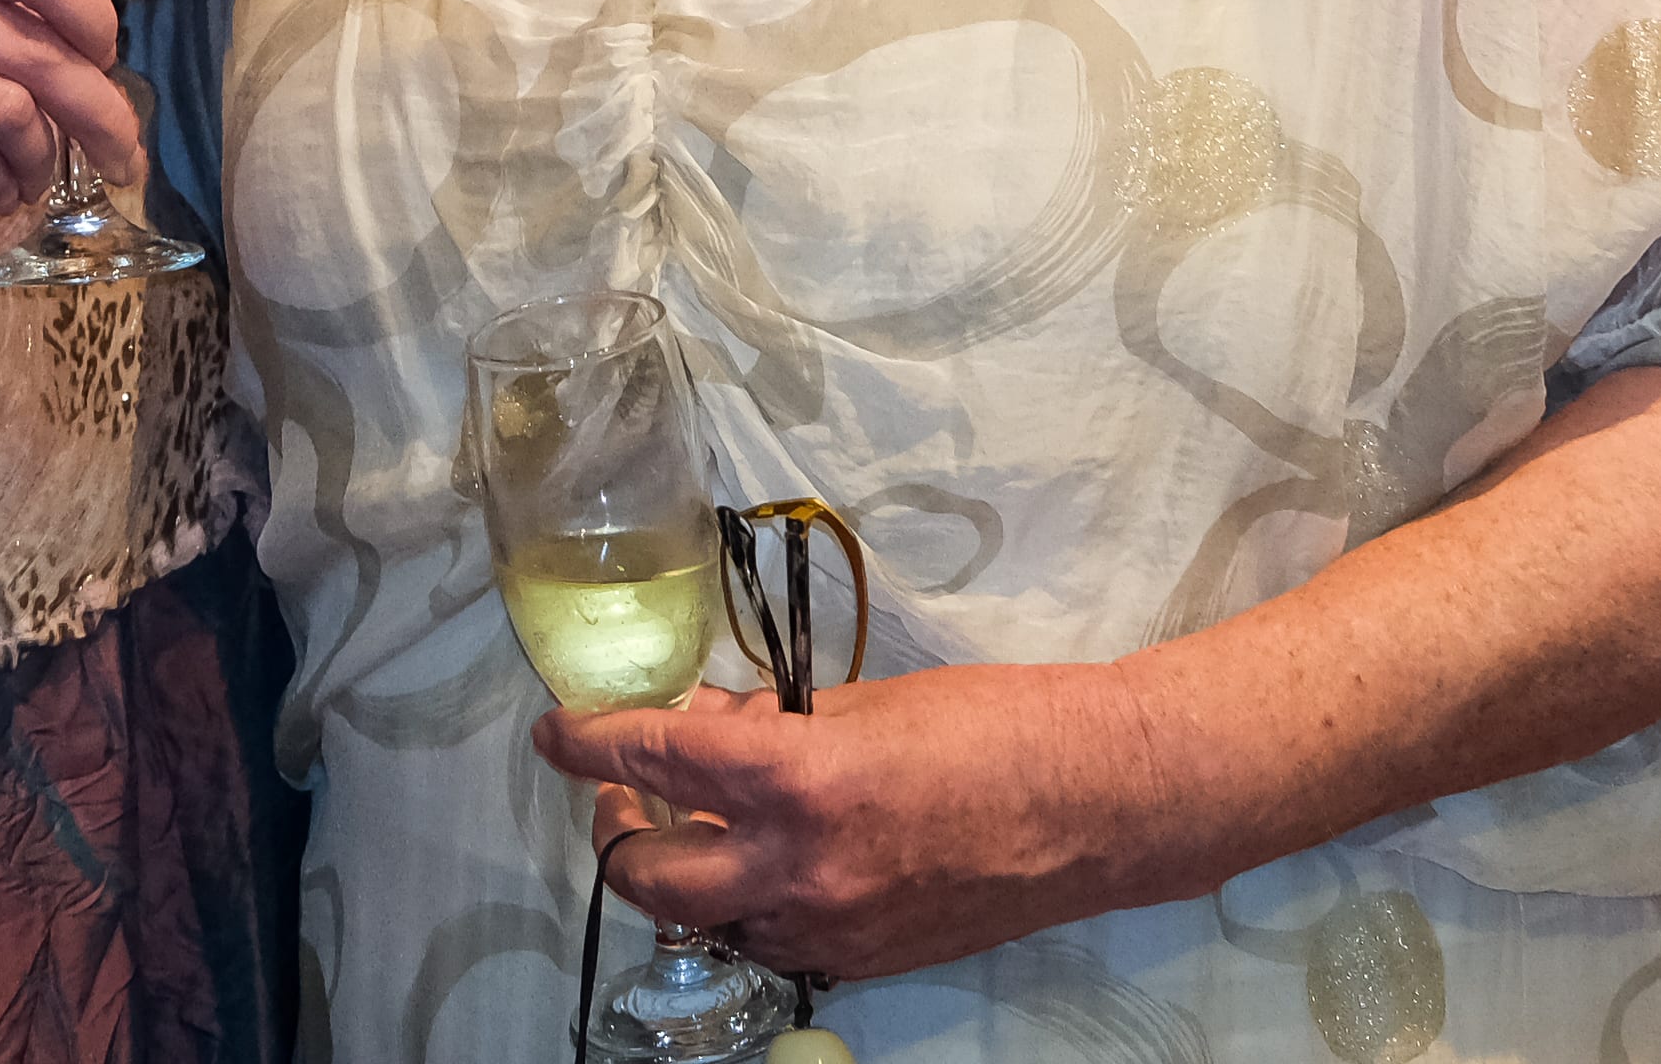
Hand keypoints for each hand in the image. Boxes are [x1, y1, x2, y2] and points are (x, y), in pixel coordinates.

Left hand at [546, 663, 1197, 984]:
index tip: (557, 731)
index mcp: (800, 777)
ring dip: (683, 873)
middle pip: (650, 872)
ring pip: (705, 920)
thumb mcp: (873, 701)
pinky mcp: (865, 959)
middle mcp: (801, 865)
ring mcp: (831, 925)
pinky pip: (771, 942)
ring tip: (696, 824)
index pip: (658, 757)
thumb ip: (777, 721)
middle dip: (616, 828)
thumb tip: (712, 721)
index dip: (590, 740)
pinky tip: (766, 864)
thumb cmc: (1003, 727)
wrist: (1103, 804)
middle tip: (623, 787)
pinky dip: (748, 906)